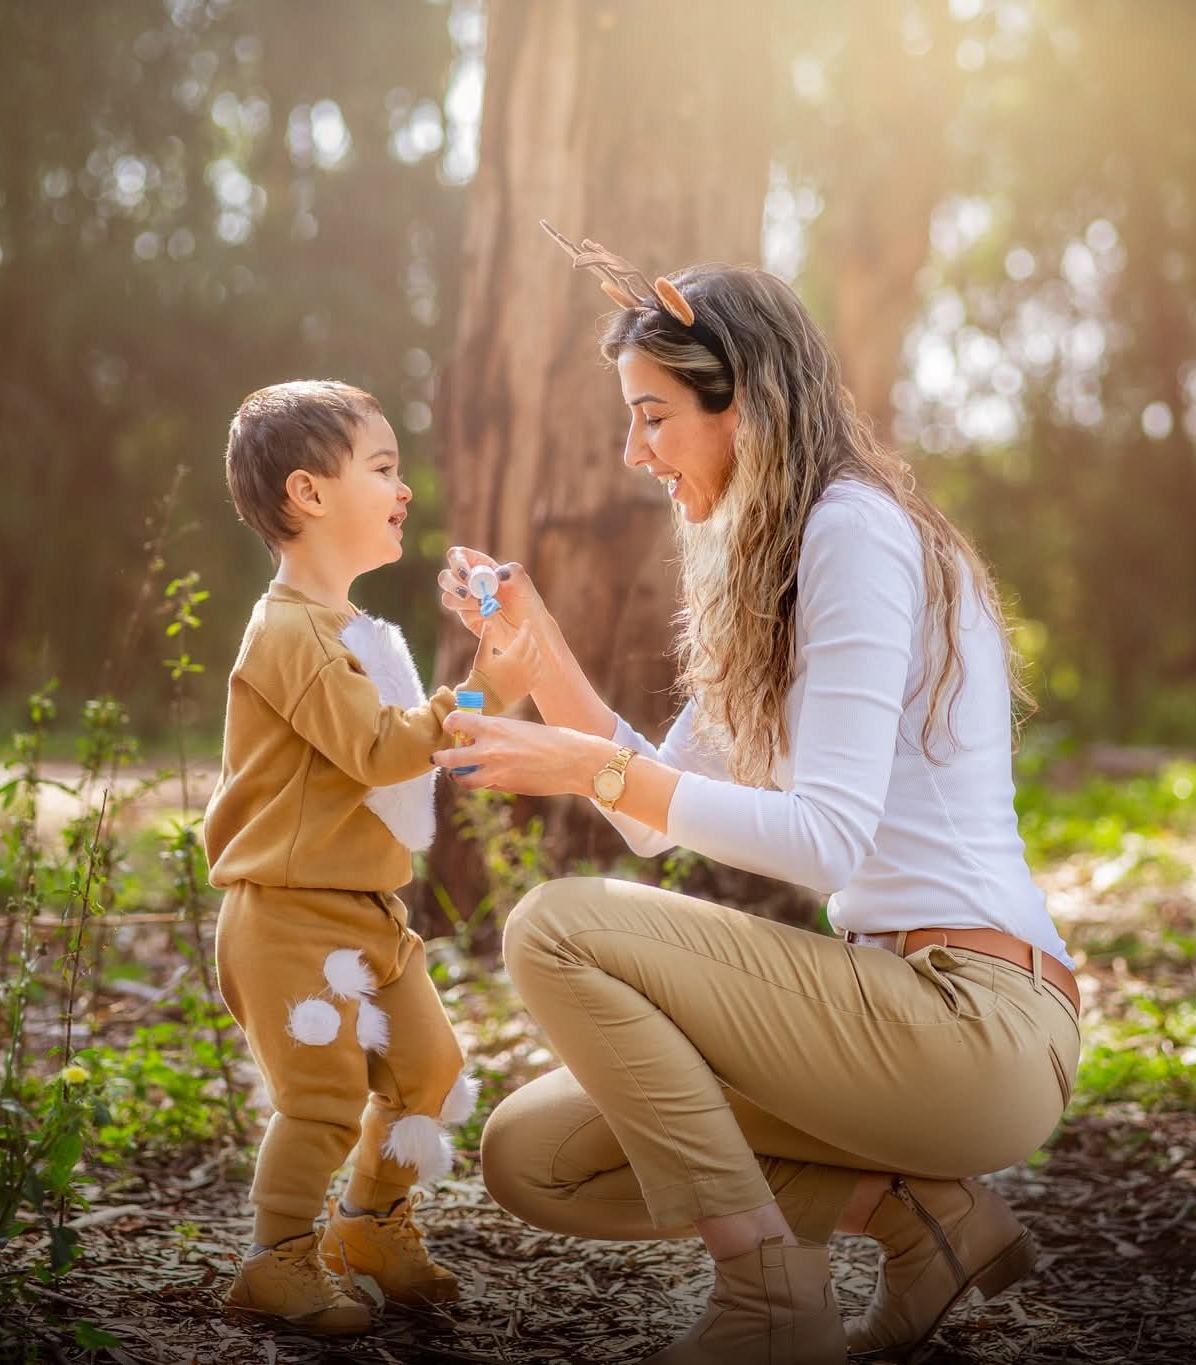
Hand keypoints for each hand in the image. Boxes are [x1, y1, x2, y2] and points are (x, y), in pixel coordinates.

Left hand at [432, 713, 609, 796]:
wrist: (574, 761)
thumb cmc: (551, 739)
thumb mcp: (520, 727)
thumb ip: (496, 733)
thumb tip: (478, 738)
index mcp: (494, 727)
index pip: (456, 721)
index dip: (450, 723)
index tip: (451, 726)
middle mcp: (490, 750)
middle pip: (450, 758)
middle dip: (441, 758)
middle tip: (439, 757)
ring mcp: (496, 772)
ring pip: (463, 780)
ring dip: (459, 776)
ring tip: (460, 773)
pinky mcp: (506, 788)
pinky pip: (485, 786)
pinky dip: (483, 782)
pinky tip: (490, 777)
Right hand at [438, 546, 549, 649]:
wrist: (529, 628)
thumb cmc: (526, 602)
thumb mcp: (524, 583)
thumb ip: (513, 572)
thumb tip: (497, 574)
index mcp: (480, 566)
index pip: (457, 555)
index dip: (456, 561)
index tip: (467, 574)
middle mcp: (469, 582)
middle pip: (444, 577)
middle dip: (452, 584)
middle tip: (468, 593)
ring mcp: (465, 601)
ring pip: (447, 597)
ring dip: (461, 601)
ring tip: (482, 604)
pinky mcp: (467, 617)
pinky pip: (461, 614)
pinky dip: (473, 613)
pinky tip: (490, 615)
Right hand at [472, 620, 540, 707]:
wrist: (484, 699)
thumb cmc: (481, 676)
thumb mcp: (482, 656)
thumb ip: (487, 638)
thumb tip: (489, 622)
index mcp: (513, 657)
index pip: (524, 638)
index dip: (526, 629)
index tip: (526, 622)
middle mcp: (523, 667)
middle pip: (533, 647)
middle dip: (530, 638)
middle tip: (526, 633)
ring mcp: (527, 678)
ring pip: (537, 659)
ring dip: (535, 650)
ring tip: (530, 645)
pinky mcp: (528, 687)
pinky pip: (538, 673)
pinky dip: (538, 664)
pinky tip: (533, 661)